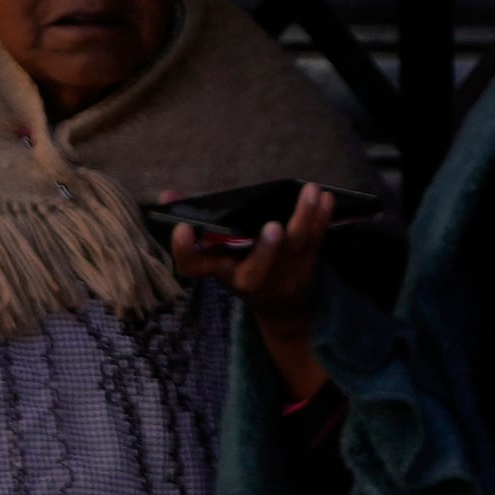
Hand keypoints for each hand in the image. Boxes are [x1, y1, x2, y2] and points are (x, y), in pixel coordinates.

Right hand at [166, 182, 334, 405]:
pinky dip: (322, 219)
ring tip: (310, 191)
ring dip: (303, 220)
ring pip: (294, 250)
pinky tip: (326, 198)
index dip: (184, 251)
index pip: (193, 267)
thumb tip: (167, 197)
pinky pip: (316, 242)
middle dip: (264, 252)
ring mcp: (280, 276)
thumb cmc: (242, 265)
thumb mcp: (216, 250)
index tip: (183, 230)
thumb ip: (197, 220)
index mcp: (219, 270)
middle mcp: (248, 279)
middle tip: (272, 228)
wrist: (281, 303)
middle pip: (255, 273)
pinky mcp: (306, 267)